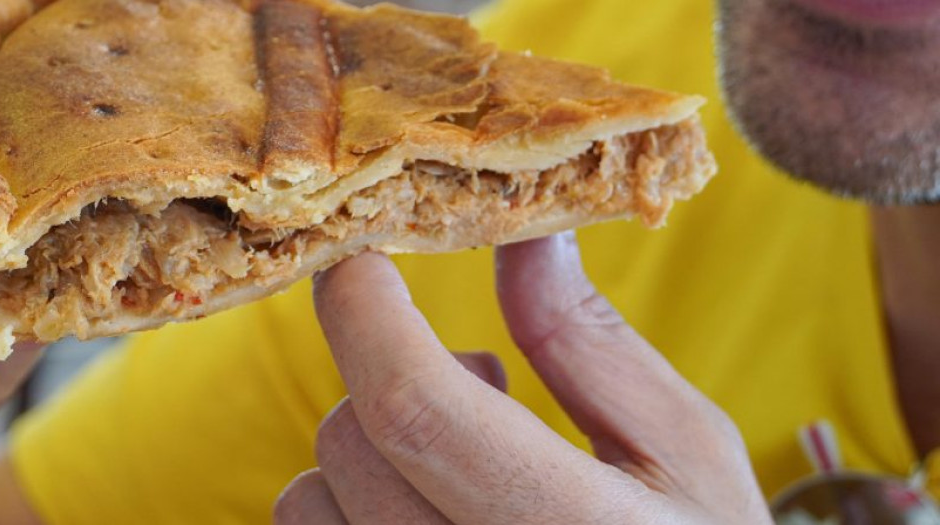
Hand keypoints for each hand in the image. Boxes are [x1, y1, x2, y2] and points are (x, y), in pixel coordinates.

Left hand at [276, 235, 771, 523]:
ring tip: (459, 469)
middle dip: (388, 377)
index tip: (361, 260)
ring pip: (308, 503)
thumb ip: (594, 347)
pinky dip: (348, 508)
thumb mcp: (688, 454)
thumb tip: (527, 237)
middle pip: (349, 445)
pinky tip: (427, 513)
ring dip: (364, 454)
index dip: (366, 313)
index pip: (416, 409)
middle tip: (483, 384)